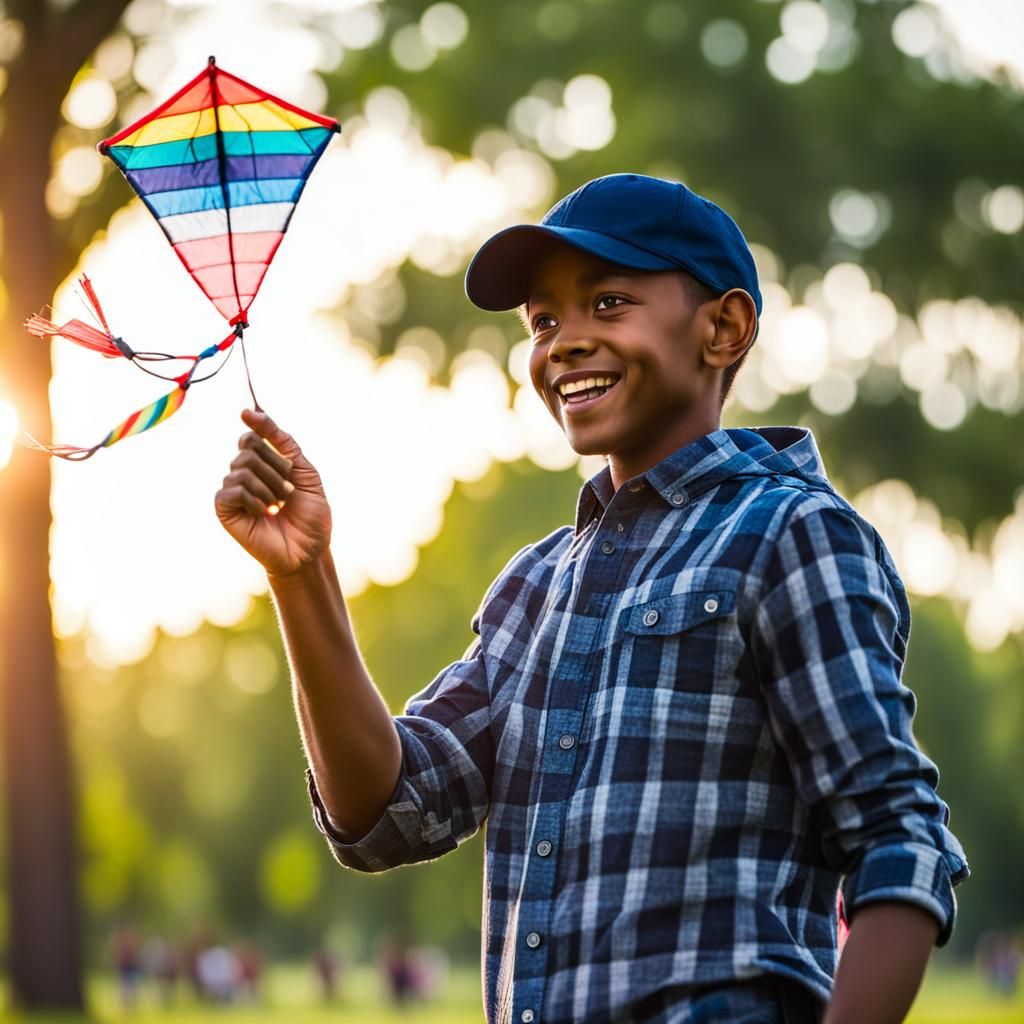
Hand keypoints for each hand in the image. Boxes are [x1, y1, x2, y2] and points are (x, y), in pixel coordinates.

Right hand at [215, 409, 331, 577]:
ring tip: (279, 506)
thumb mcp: (303, 469)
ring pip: (242, 468)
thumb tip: (248, 411)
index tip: (279, 448)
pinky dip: (255, 499)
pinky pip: (232, 489)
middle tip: (289, 493)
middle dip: (277, 469)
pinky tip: (265, 513)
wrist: (310, 550)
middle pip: (248, 449)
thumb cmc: (309, 514)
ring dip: (270, 487)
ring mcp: (232, 492)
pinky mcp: (224, 510)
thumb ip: (281, 440)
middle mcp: (243, 475)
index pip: (251, 436)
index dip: (264, 436)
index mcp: (261, 464)